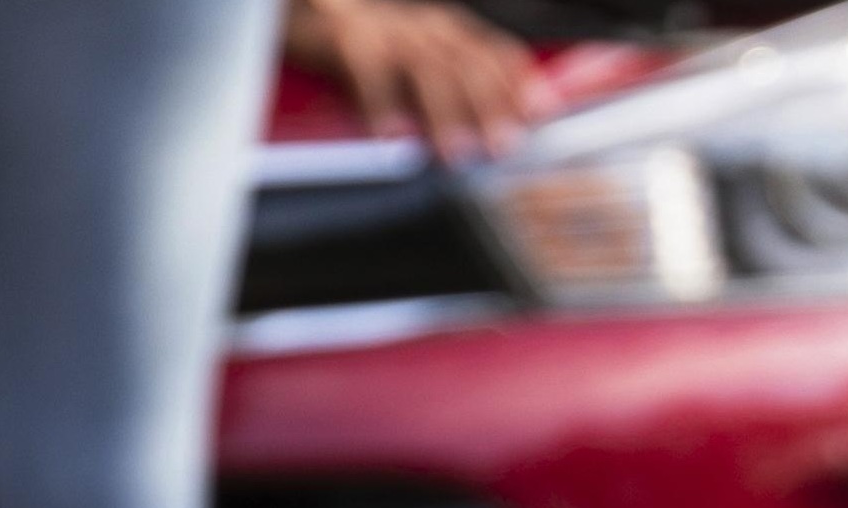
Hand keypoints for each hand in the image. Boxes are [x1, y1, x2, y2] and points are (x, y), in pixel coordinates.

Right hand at [284, 0, 545, 160]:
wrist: (305, 11)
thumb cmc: (365, 49)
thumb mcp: (418, 70)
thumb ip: (455, 95)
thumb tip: (500, 132)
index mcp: (447, 34)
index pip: (496, 53)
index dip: (520, 82)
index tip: (542, 114)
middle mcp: (422, 27)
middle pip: (466, 61)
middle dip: (489, 104)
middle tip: (502, 146)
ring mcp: (384, 29)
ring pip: (425, 65)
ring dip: (444, 111)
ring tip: (455, 153)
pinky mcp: (343, 35)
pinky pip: (367, 69)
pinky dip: (381, 104)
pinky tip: (392, 138)